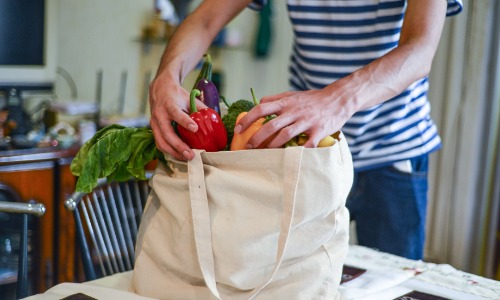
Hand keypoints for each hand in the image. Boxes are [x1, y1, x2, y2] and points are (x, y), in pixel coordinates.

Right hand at [148, 75, 205, 160]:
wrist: (160, 89)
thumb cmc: (176, 95)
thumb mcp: (188, 98)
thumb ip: (199, 109)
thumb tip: (213, 120)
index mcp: (169, 104)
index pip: (176, 113)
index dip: (185, 121)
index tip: (195, 129)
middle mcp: (159, 115)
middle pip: (167, 133)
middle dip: (179, 146)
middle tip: (190, 154)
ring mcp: (154, 123)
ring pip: (161, 142)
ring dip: (174, 152)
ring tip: (186, 158)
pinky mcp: (154, 130)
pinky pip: (160, 143)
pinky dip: (169, 151)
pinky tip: (179, 155)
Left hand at [234, 86, 353, 148]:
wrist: (338, 99)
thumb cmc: (313, 99)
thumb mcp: (293, 95)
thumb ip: (276, 99)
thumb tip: (258, 103)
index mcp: (286, 102)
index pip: (261, 109)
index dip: (248, 119)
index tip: (238, 130)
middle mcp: (294, 111)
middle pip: (271, 125)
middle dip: (257, 138)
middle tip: (249, 147)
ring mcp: (307, 121)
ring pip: (286, 134)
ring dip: (273, 146)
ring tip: (265, 153)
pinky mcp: (319, 130)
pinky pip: (307, 143)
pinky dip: (299, 151)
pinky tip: (291, 158)